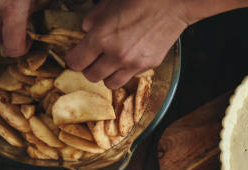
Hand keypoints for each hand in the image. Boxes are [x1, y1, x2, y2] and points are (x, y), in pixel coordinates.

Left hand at [65, 0, 189, 88]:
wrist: (173, 3)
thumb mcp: (110, 2)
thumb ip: (93, 18)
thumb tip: (86, 28)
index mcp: (101, 37)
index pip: (76, 62)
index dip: (74, 59)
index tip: (76, 55)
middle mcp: (116, 55)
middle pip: (91, 76)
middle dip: (89, 68)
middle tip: (93, 59)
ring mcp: (133, 63)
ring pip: (110, 83)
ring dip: (107, 75)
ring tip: (110, 63)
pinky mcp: (148, 66)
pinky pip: (130, 76)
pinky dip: (126, 71)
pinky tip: (129, 57)